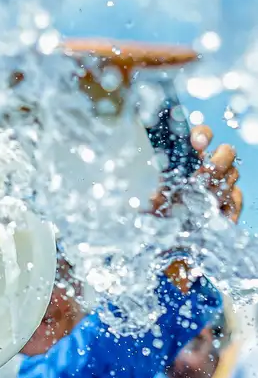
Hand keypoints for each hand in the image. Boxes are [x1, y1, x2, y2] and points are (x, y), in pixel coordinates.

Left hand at [149, 125, 240, 291]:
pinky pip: (237, 198)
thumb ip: (146, 196)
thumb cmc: (149, 215)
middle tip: (202, 176)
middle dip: (217, 162)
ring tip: (202, 200)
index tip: (197, 143)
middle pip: (226, 153)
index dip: (202, 135)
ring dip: (219, 186)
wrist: (162, 241)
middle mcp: (204, 167)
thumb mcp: (141, 203)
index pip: (201, 135)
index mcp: (184, 158)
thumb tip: (150, 198)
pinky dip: (228, 207)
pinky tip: (216, 216)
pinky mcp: (229, 202)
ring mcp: (218, 183)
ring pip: (232, 174)